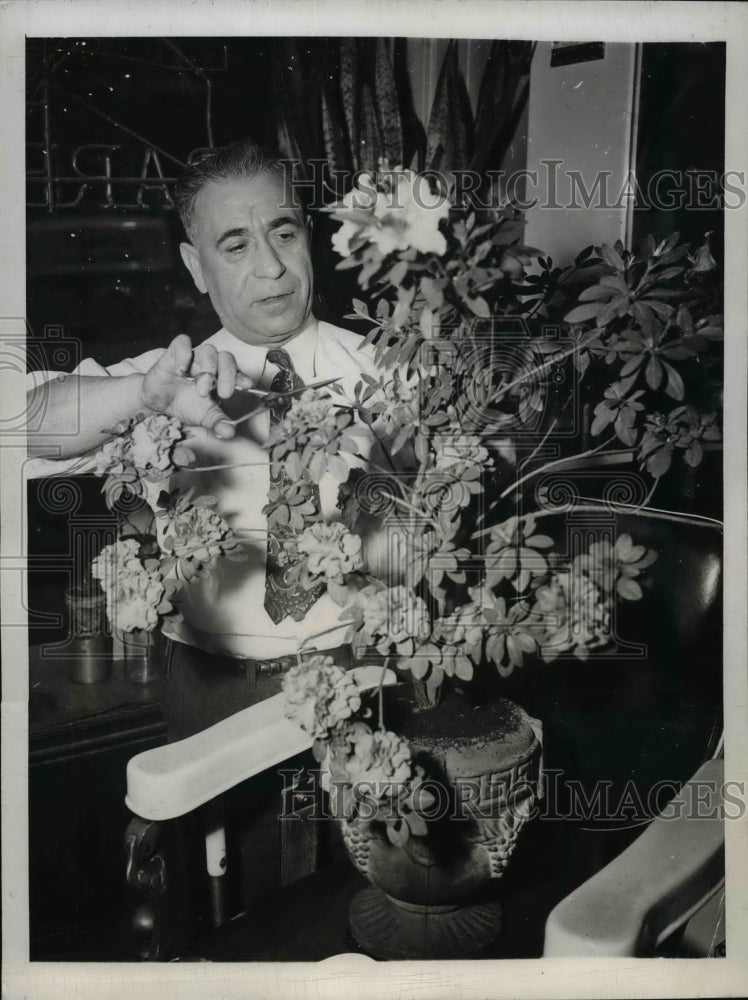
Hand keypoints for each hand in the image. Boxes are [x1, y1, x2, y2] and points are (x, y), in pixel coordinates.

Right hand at [140, 334, 254, 438]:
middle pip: (226, 358)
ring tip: (202, 390)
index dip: (242, 376)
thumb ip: (218, 423)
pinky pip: (183, 342)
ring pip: (209, 350)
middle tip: (224, 393)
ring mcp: (194, 357)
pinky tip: (181, 370)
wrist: (159, 403)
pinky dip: (184, 353)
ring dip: (208, 369)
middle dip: (228, 375)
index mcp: (222, 378)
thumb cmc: (186, 406)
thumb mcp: (204, 418)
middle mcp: (211, 365)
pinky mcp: (174, 353)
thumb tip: (229, 432)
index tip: (247, 385)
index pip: (237, 371)